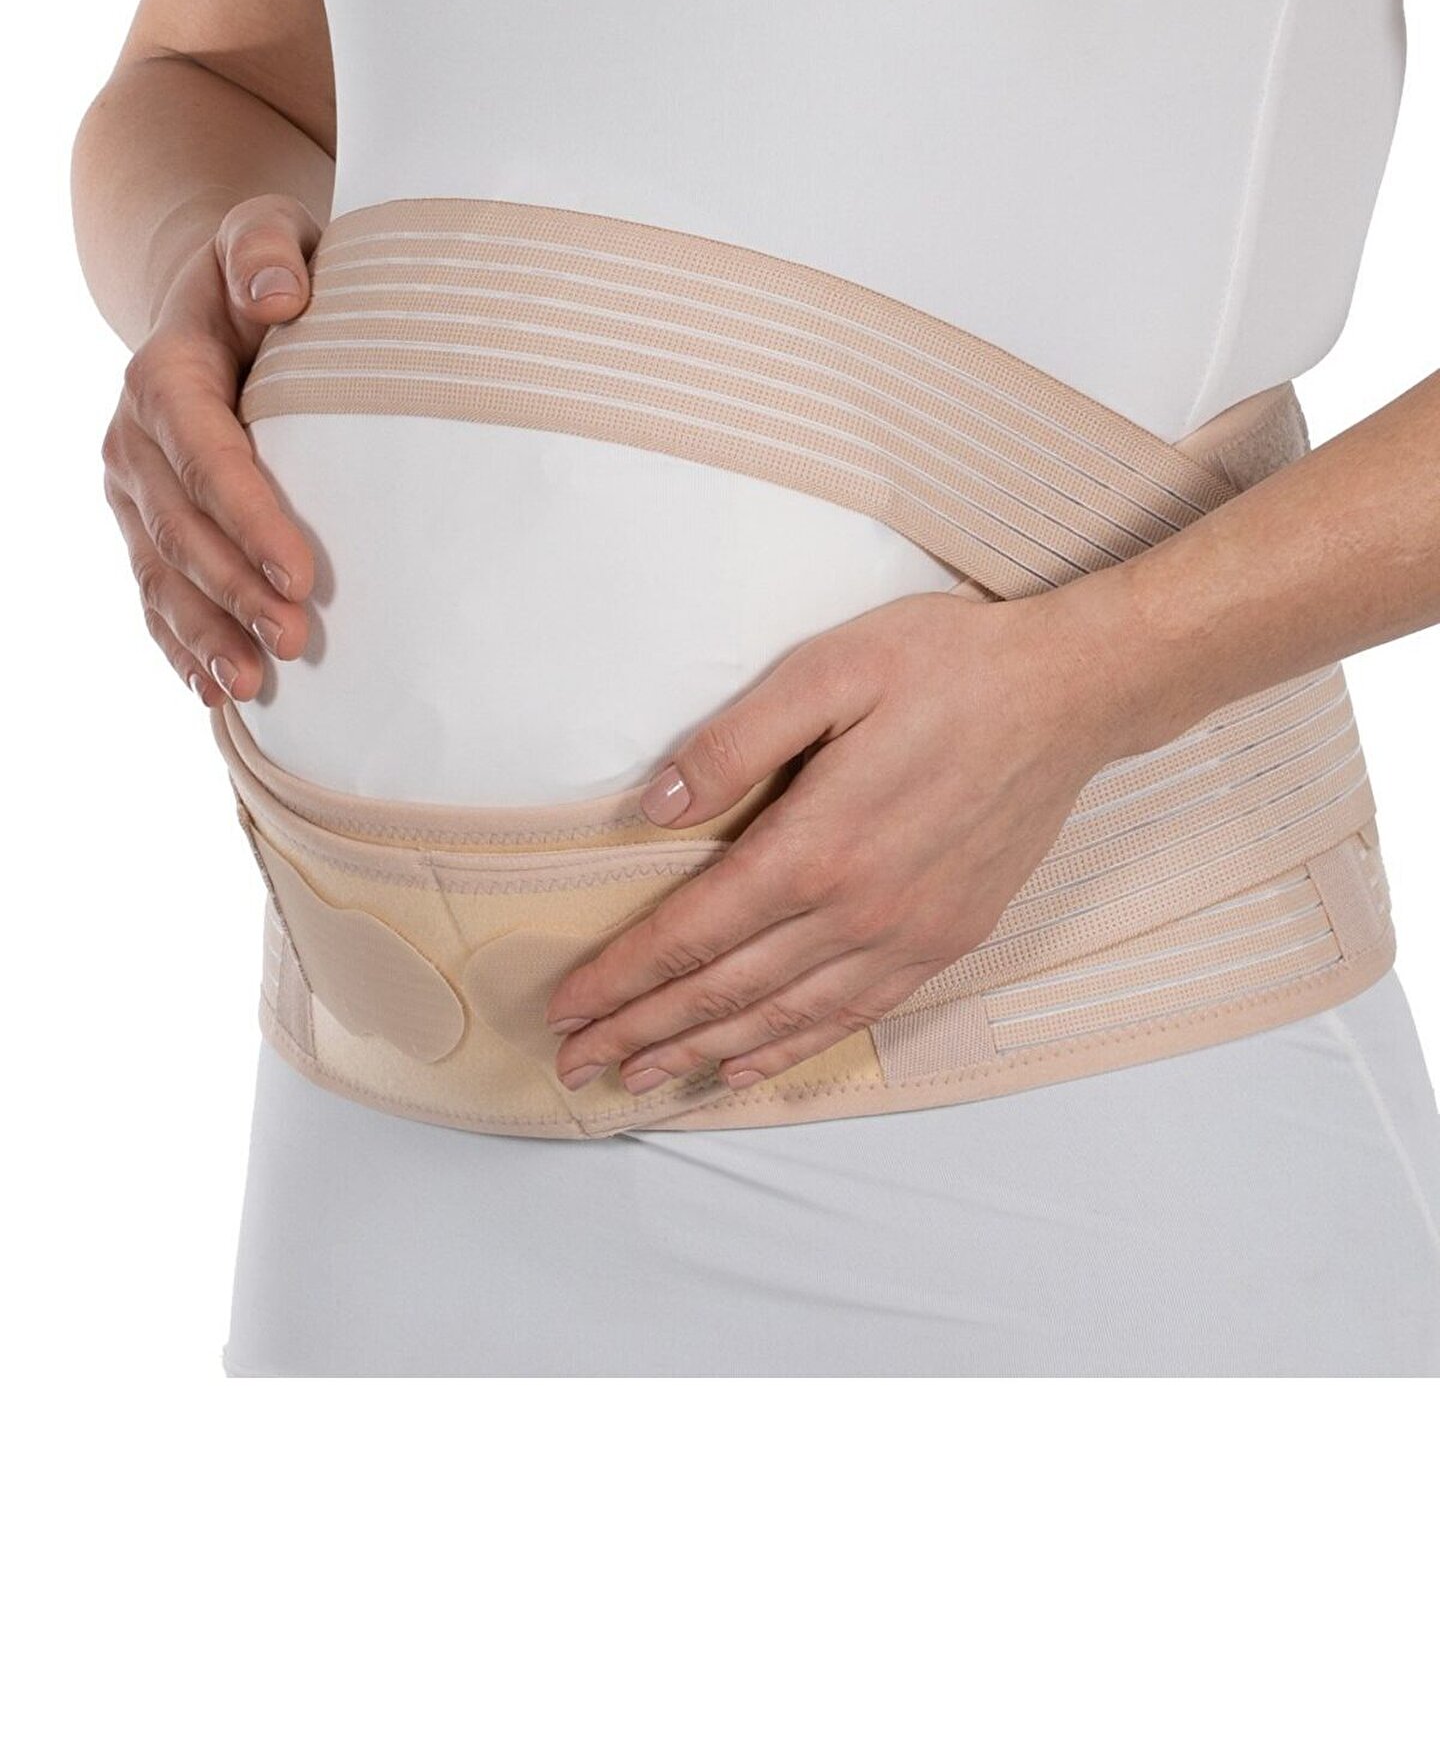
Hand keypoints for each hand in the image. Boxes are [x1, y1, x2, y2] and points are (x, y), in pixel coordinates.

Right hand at [102, 194, 320, 705]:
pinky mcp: (147, 526)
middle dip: (233, 590)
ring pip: (161, 573)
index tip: (303, 573)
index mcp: (164, 374)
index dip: (248, 517)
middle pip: (180, 527)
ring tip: (251, 684)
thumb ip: (268, 249)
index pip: (204, 452)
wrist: (221, 299)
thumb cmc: (267, 268)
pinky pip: (156, 594)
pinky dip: (180, 644)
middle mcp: (134, 439)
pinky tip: (214, 690)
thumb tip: (279, 293)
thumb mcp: (266, 230)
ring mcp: (134, 492)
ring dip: (204, 633)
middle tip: (295, 641)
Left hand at [544, 579, 1128, 1094]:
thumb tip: (652, 806)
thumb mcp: (828, 670)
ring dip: (703, 1054)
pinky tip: (746, 1067)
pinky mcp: (947, 939)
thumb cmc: (947, 666)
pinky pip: (852, 1014)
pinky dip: (790, 1049)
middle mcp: (859, 910)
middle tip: (576, 1063)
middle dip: (643, 1032)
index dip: (624, 976)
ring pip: (783, 1017)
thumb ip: (733, 741)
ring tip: (640, 1080)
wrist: (1070, 693)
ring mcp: (907, 935)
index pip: (694, 932)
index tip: (568, 1007)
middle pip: (726, 991)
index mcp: (817, 844)